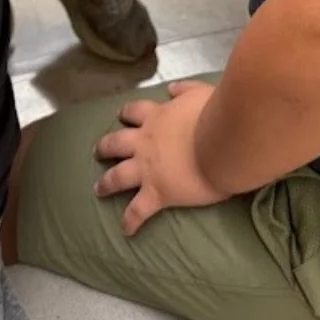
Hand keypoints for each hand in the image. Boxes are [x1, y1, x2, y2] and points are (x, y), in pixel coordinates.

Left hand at [94, 80, 228, 235]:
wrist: (222, 143)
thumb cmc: (216, 115)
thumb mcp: (200, 92)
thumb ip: (183, 89)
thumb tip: (170, 89)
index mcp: (156, 116)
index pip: (134, 111)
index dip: (126, 114)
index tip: (121, 116)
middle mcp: (145, 141)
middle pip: (116, 142)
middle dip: (104, 147)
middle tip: (96, 152)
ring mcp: (147, 168)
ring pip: (117, 176)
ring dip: (106, 183)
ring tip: (99, 189)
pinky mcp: (156, 192)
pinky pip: (138, 210)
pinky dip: (130, 220)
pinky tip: (126, 230)